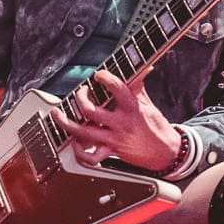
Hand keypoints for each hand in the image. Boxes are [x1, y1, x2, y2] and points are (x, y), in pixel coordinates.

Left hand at [51, 68, 179, 171]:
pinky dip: (79, 151)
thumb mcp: (148, 104)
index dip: (105, 79)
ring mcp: (114, 139)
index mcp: (132, 108)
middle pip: (91, 111)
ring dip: (66, 123)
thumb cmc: (156, 127)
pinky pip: (91, 156)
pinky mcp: (111, 152)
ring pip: (84, 133)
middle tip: (80, 92)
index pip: (117, 89)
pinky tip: (73, 141)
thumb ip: (138, 87)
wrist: (166, 152)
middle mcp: (121, 123)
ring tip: (57, 113)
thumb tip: (142, 67)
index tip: (98, 75)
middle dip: (80, 99)